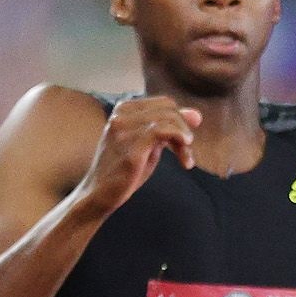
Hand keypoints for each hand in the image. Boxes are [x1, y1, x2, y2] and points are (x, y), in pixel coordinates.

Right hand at [78, 96, 198, 211]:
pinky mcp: (131, 146)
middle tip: (186, 153)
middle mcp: (121, 114)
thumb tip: (196, 115)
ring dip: (184, 139)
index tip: (185, 141)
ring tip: (185, 159)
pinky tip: (185, 159)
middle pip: (169, 109)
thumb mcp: (149, 144)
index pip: (164, 103)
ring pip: (169, 119)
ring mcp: (124, 128)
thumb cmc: (124, 170)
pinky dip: (180, 142)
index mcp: (123, 109)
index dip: (180, 120)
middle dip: (184, 129)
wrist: (99, 193)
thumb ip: (169, 128)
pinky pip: (164, 131)